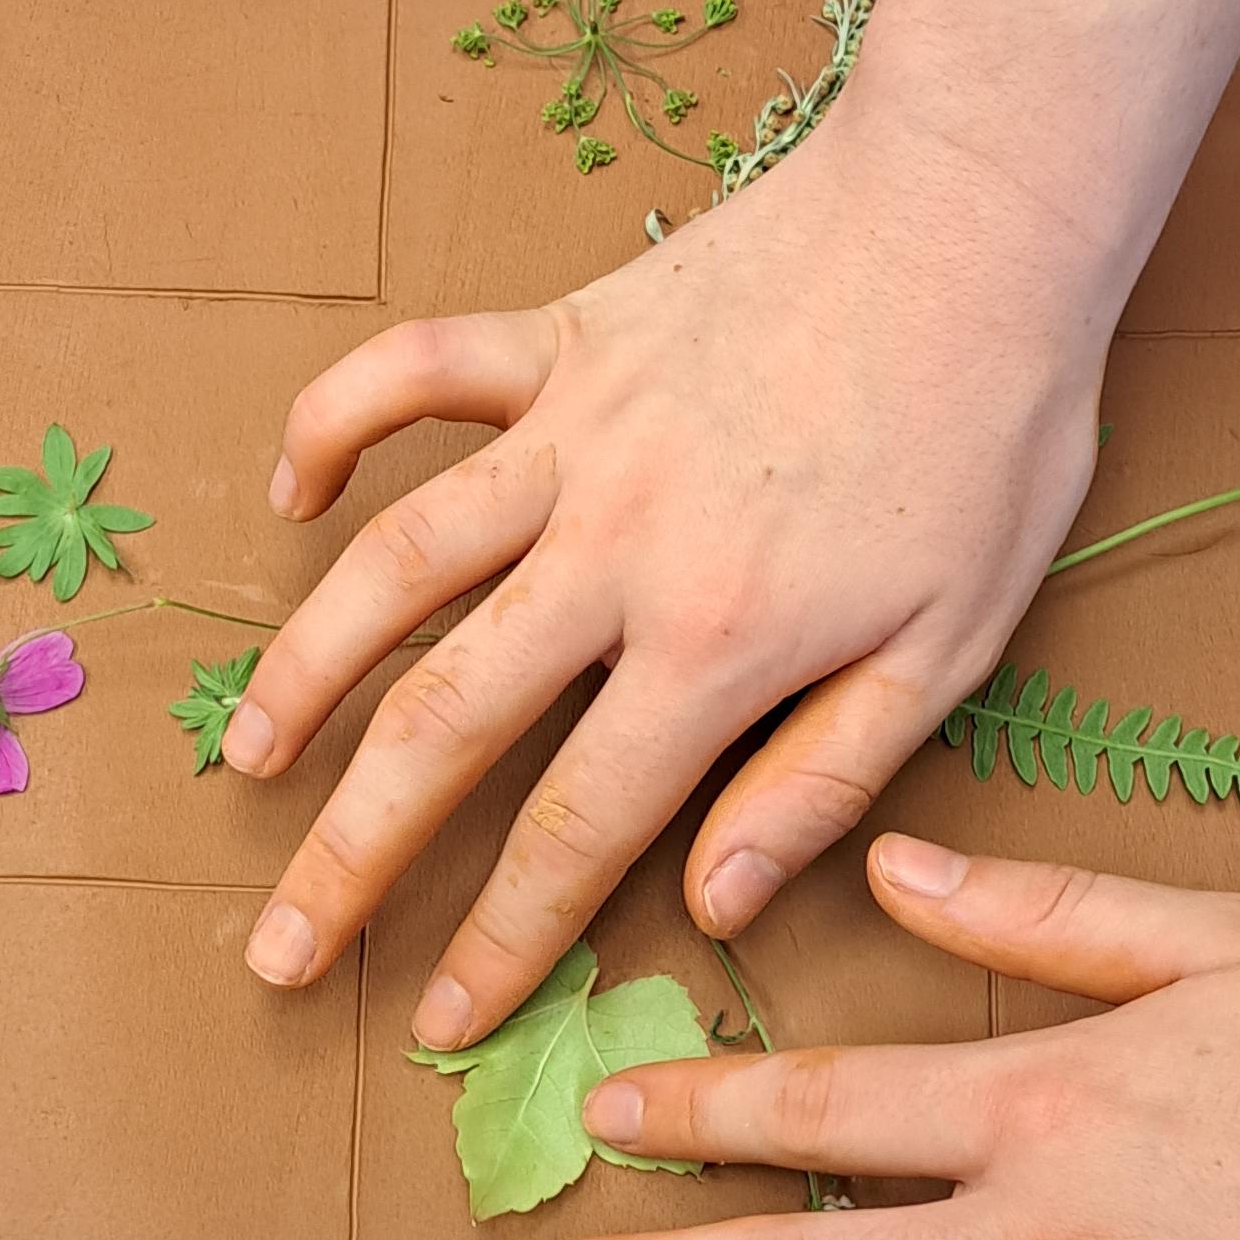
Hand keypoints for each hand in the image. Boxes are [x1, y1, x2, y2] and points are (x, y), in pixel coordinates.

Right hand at [224, 117, 1113, 1048]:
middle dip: (348, 856)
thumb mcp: (953, 642)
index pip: (577, 829)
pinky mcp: (561, 339)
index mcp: (717, 641)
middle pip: (443, 725)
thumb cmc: (990, 433)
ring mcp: (572, 436)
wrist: (978, 217)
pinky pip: (413, 372)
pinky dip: (335, 423)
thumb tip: (714, 905)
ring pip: (392, 564)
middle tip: (277, 948)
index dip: (498, 938)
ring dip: (304, 668)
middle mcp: (614, 549)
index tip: (437, 1022)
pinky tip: (289, 493)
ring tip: (248, 758)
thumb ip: (823, 779)